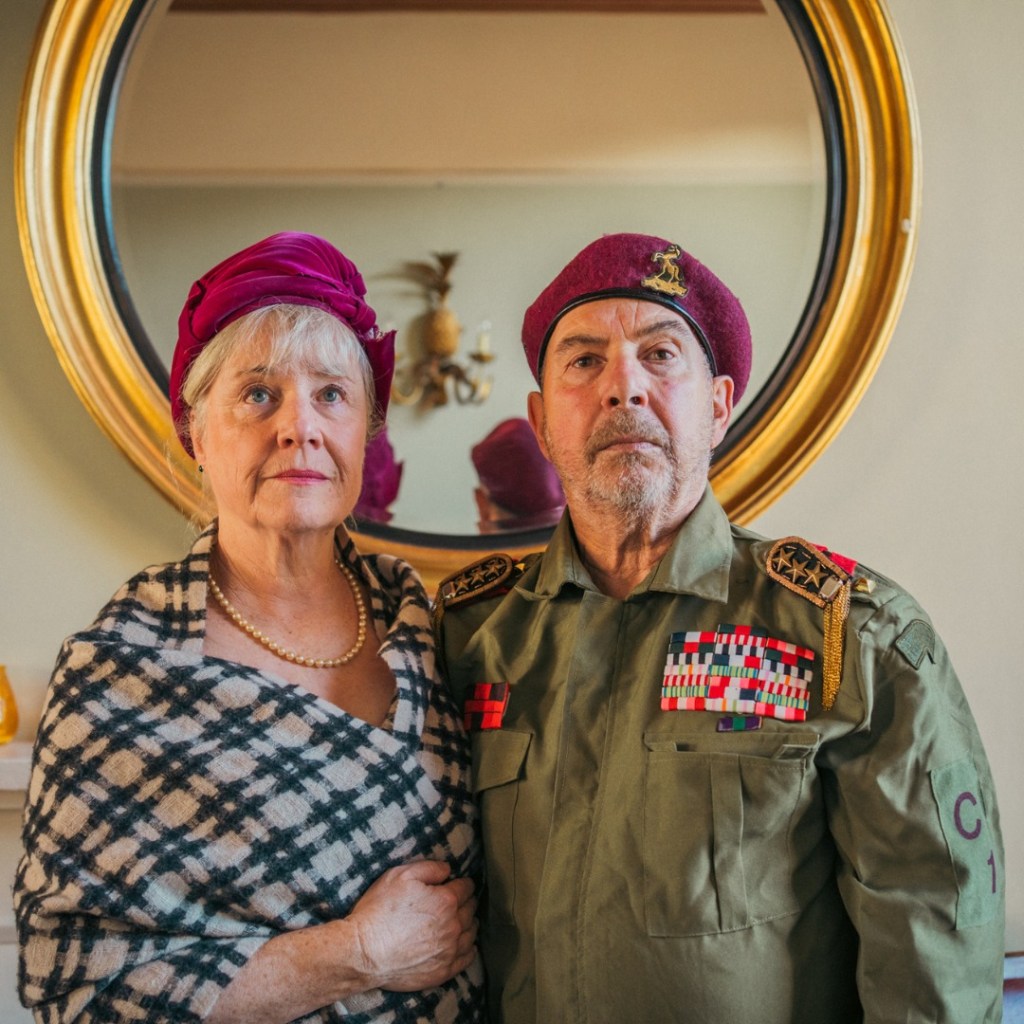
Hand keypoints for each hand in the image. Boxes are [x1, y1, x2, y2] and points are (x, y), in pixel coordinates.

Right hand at [347, 860, 477, 991]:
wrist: (363, 953)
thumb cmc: (379, 911)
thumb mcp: (400, 876)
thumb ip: (429, 868)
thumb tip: (448, 869)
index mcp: (445, 901)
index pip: (466, 888)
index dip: (464, 883)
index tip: (462, 884)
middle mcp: (452, 926)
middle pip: (470, 910)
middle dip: (467, 902)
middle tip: (463, 900)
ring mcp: (449, 951)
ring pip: (471, 934)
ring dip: (470, 924)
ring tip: (465, 921)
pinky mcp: (442, 971)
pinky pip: (466, 959)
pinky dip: (469, 950)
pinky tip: (467, 946)